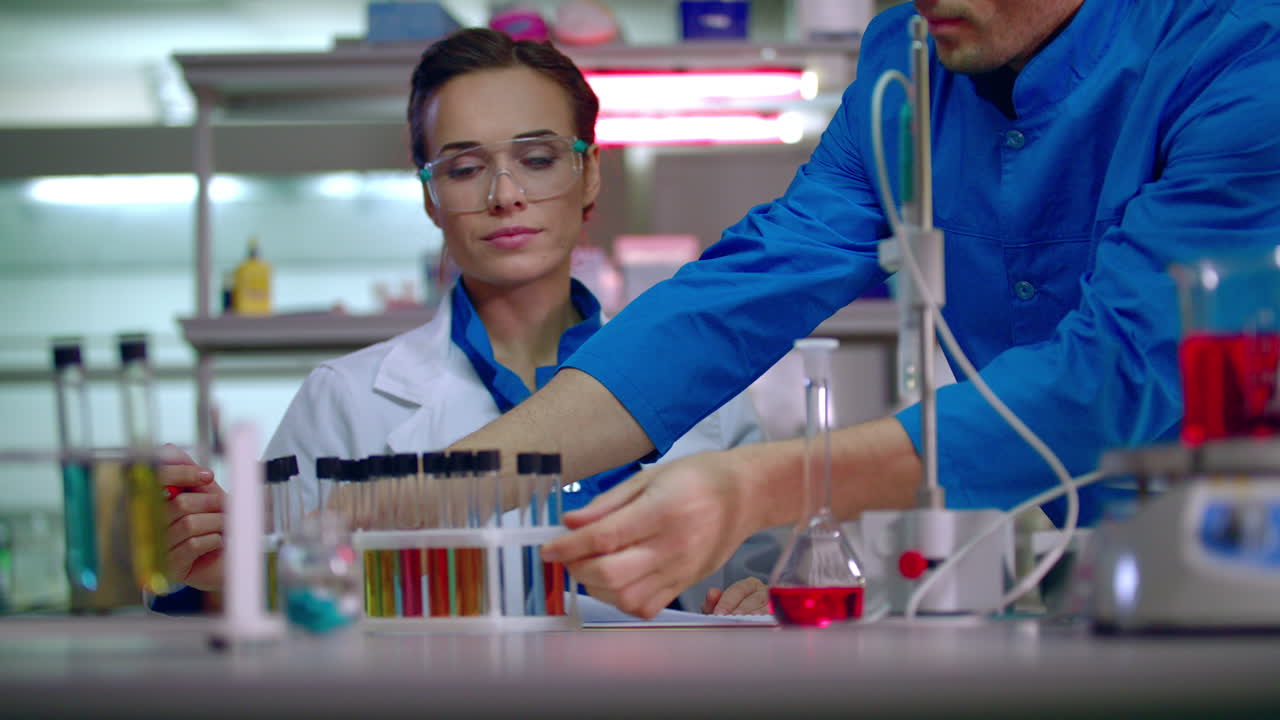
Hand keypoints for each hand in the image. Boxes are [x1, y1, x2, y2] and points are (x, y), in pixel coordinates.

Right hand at [159, 444, 225, 590]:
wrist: (229, 560)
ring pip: (189, 524)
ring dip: (217, 523)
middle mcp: (149, 528)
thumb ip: (187, 471)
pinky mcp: (171, 568)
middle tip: (226, 507)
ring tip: (223, 526)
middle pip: (180, 504)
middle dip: (211, 503)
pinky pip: (195, 545)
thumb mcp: (204, 493)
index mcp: (153, 505)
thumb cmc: (214, 525)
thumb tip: (167, 448)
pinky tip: (217, 543)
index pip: (155, 483)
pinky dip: (214, 540)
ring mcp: (158, 551)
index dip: (181, 474)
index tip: (207, 476)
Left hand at [540, 449, 761, 618]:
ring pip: (625, 597)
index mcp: (662, 511)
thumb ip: (607, 503)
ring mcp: (680, 570)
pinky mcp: (686, 585)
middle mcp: (672, 546)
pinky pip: (646, 607)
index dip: (569, 546)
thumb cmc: (697, 477)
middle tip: (568, 555)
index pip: (604, 537)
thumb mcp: (650, 476)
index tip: (548, 548)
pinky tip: (617, 581)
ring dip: (597, 587)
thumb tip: (569, 523)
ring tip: (591, 566)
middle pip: (611, 574)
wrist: (746, 495)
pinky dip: (621, 601)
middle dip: (578, 568)